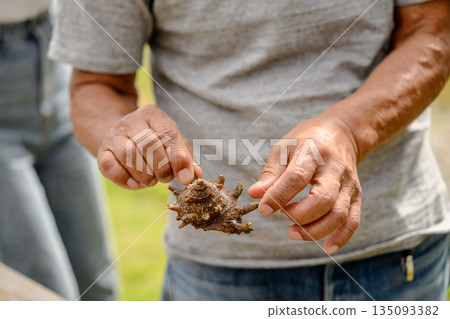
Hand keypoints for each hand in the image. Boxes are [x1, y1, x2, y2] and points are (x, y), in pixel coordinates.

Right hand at [97, 104, 202, 189]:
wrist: (123, 137)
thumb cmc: (156, 143)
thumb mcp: (174, 145)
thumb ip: (186, 159)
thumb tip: (196, 175)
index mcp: (153, 115)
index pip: (168, 134)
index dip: (178, 159)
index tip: (185, 178)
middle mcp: (132, 121)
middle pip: (149, 145)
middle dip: (161, 169)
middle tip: (165, 177)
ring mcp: (114, 135)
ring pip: (128, 156)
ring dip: (144, 176)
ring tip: (151, 179)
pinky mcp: (102, 152)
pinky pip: (111, 168)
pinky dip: (126, 180)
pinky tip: (135, 182)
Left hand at [248, 116, 360, 253]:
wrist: (342, 133)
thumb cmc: (307, 141)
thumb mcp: (285, 148)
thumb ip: (271, 173)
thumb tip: (255, 195)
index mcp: (313, 153)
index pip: (297, 177)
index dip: (279, 195)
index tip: (264, 209)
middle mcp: (334, 169)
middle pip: (322, 200)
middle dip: (299, 216)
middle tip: (282, 217)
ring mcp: (348, 184)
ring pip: (338, 215)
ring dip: (315, 230)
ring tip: (293, 232)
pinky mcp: (356, 195)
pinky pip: (353, 220)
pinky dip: (341, 237)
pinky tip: (326, 246)